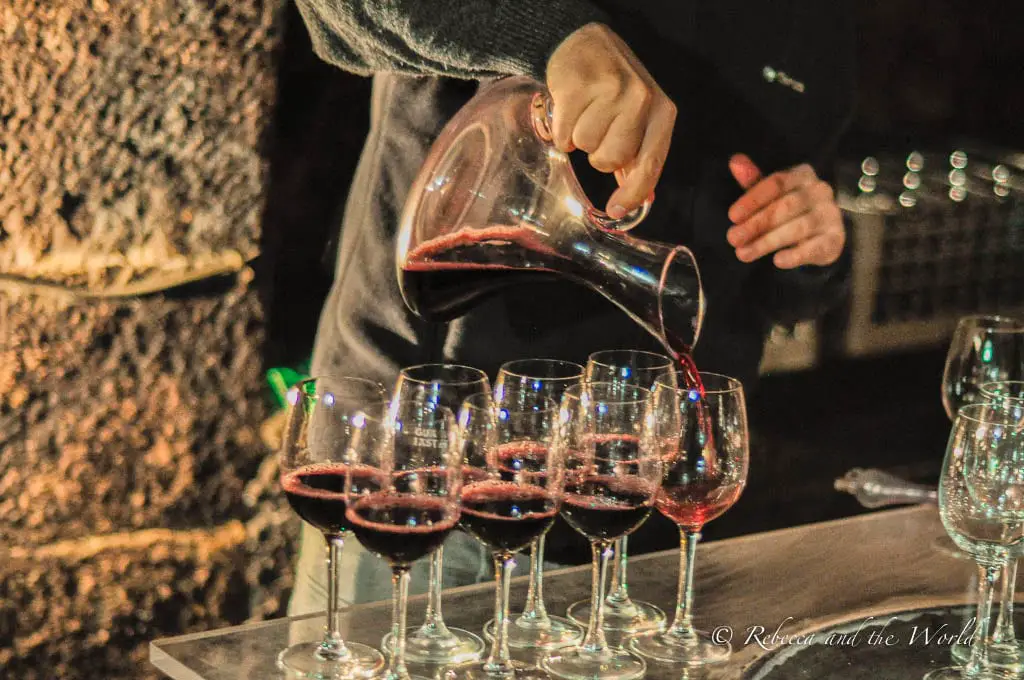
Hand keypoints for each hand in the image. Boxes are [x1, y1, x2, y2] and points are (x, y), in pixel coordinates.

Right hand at [546, 23, 676, 217]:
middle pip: (611, 160)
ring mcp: (610, 91)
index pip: (650, 166)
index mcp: (662, 112)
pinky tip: (569, 110)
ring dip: (578, 138)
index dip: (632, 194)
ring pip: (585, 147)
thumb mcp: (639, 116)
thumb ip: (640, 156)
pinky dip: (560, 130)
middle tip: (598, 130)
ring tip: (584, 114)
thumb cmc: (614, 86)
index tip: (616, 211)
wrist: (585, 42)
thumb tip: (642, 199)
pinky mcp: (578, 87)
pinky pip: (563, 134)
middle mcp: (641, 100)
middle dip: (598, 154)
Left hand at [725, 154, 845, 268]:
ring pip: (797, 228)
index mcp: (803, 175)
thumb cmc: (790, 210)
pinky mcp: (835, 239)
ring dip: (767, 242)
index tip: (732, 216)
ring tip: (743, 253)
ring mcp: (830, 215)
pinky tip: (777, 261)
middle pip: (785, 206)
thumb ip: (754, 181)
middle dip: (756, 224)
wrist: (822, 235)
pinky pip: (814, 247)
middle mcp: (820, 192)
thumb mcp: (771, 194)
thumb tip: (735, 161)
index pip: (777, 183)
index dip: (753, 199)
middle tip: (733, 238)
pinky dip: (795, 255)